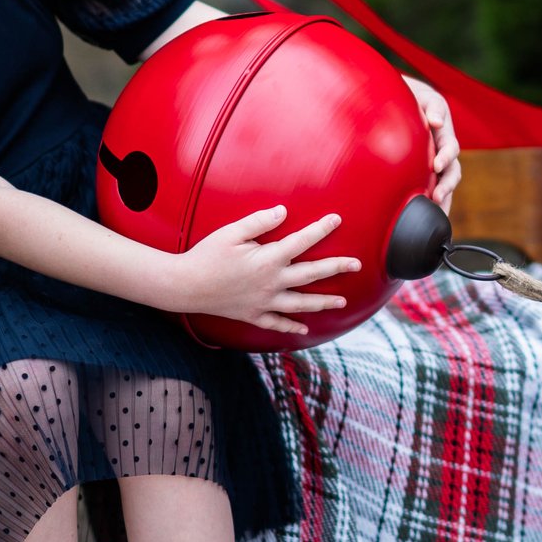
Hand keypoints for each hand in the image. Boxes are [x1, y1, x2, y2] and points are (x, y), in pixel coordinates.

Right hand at [159, 206, 360, 335]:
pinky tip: (304, 329)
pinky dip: (292, 327)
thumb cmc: (206, 255)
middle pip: (312, 274)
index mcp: (268, 259)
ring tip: (342, 302)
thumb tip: (284, 212)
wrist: (185, 286)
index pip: (302, 241)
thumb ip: (260, 222)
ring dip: (323, 302)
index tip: (337, 219)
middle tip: (357, 264)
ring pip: (301, 303)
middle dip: (336, 268)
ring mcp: (264, 302)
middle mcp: (271, 282)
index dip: (321, 229)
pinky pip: (277, 324)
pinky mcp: (253, 315)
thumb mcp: (232, 232)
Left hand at [405, 76, 461, 206]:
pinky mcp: (426, 174)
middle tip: (437, 197)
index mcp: (445, 136)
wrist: (405, 105)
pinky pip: (432, 190)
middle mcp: (444, 153)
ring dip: (443, 199)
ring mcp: (436, 166)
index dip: (446, 158)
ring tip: (435, 214)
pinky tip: (428, 219)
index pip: (451, 149)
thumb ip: (433, 109)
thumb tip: (437, 123)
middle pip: (453, 173)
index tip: (437, 165)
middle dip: (447, 186)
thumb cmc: (417, 100)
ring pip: (445, 185)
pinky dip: (434, 205)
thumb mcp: (427, 99)